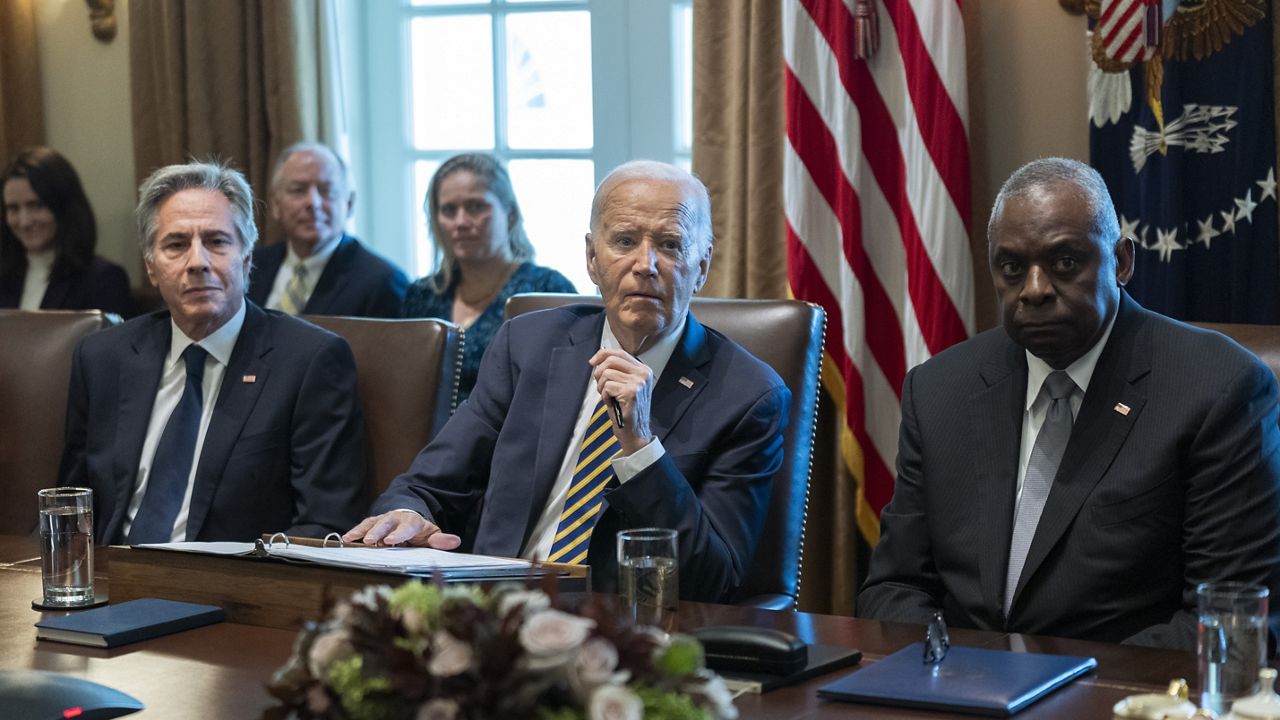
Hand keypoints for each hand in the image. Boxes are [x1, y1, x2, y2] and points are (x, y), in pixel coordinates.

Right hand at [342, 510, 461, 548]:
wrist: (409, 517)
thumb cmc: (420, 530)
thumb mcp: (432, 534)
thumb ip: (441, 540)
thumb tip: (455, 541)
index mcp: (412, 522)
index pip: (407, 526)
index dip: (399, 533)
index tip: (391, 541)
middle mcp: (396, 518)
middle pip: (386, 523)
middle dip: (378, 531)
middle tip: (370, 541)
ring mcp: (383, 520)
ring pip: (372, 523)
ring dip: (362, 531)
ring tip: (352, 538)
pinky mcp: (373, 523)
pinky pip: (364, 526)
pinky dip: (355, 531)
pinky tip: (347, 538)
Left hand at [590, 348, 655, 454]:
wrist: (635, 432)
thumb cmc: (627, 410)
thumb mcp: (626, 385)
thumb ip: (618, 370)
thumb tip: (599, 358)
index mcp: (643, 370)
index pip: (620, 352)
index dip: (602, 354)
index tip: (593, 361)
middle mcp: (643, 374)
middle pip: (611, 360)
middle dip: (599, 372)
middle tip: (600, 384)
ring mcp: (638, 383)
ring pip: (606, 373)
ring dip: (602, 386)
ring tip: (608, 396)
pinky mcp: (631, 392)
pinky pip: (607, 386)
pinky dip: (604, 395)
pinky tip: (611, 402)